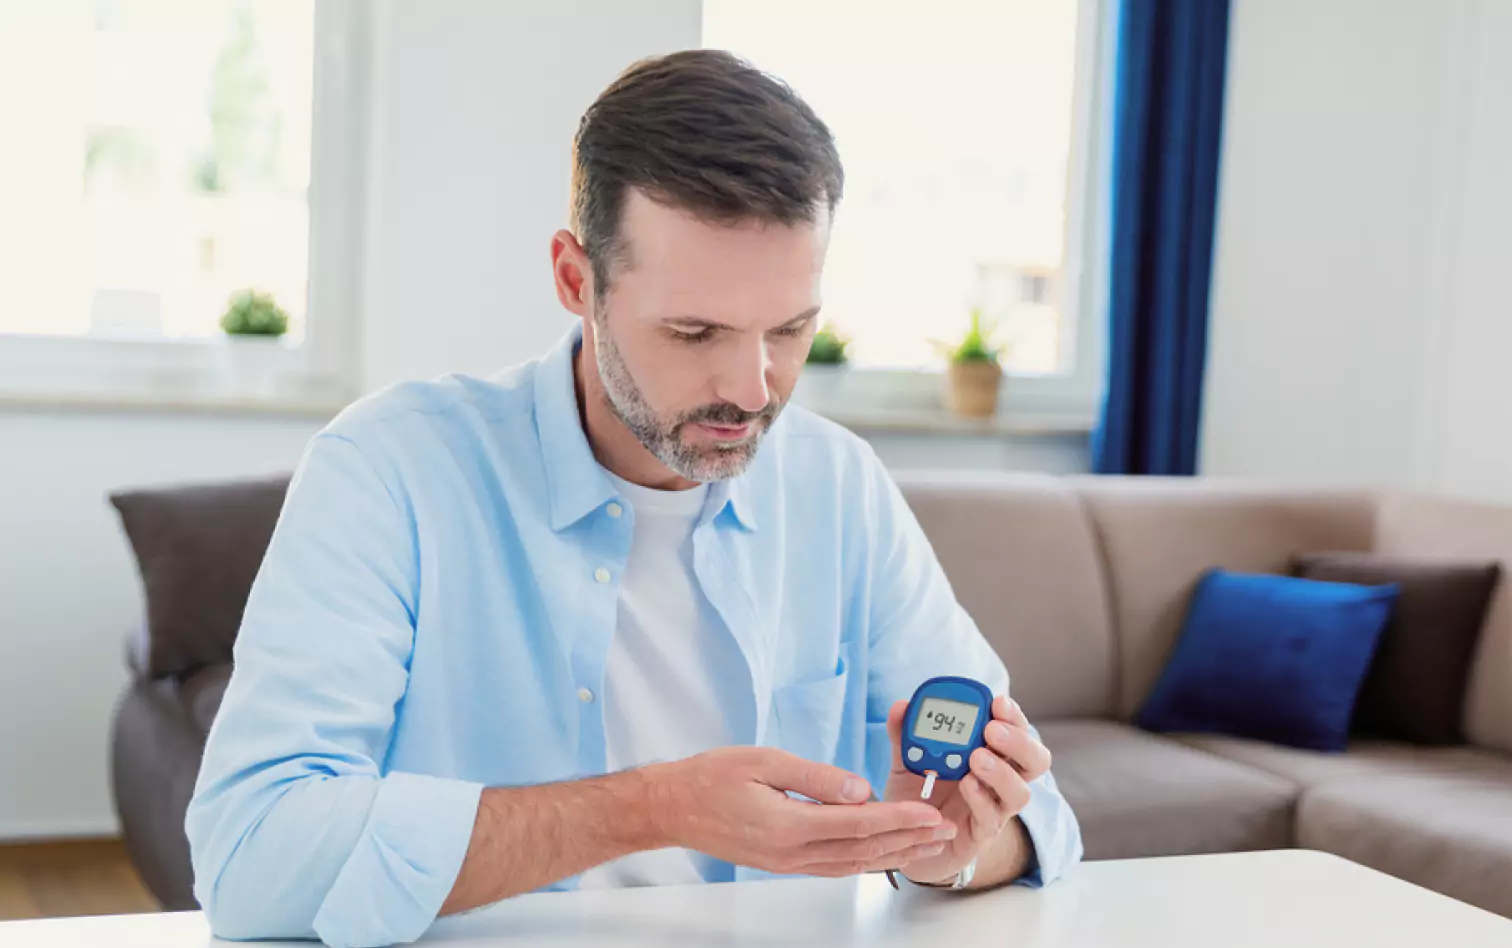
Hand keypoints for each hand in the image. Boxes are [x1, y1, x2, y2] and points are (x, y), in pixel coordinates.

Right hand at [644, 746, 956, 876]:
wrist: (672, 807)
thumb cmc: (710, 777)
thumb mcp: (763, 760)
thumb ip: (815, 776)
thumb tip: (860, 788)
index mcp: (789, 825)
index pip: (859, 824)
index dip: (900, 818)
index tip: (931, 812)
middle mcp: (792, 852)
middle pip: (863, 850)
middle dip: (908, 840)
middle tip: (943, 831)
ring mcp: (787, 862)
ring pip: (852, 864)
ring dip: (892, 854)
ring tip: (925, 844)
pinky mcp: (782, 862)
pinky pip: (833, 866)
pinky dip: (863, 860)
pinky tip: (881, 852)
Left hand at [883, 695, 1049, 885]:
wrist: (909, 839)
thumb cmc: (919, 794)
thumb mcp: (908, 761)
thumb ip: (905, 735)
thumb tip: (901, 706)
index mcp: (989, 754)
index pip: (1016, 731)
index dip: (1013, 715)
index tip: (997, 702)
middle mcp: (1000, 780)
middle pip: (1035, 760)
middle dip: (1019, 741)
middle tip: (992, 731)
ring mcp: (995, 808)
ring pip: (1020, 792)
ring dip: (1001, 772)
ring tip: (976, 759)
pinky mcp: (981, 833)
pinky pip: (991, 817)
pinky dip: (981, 799)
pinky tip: (966, 785)